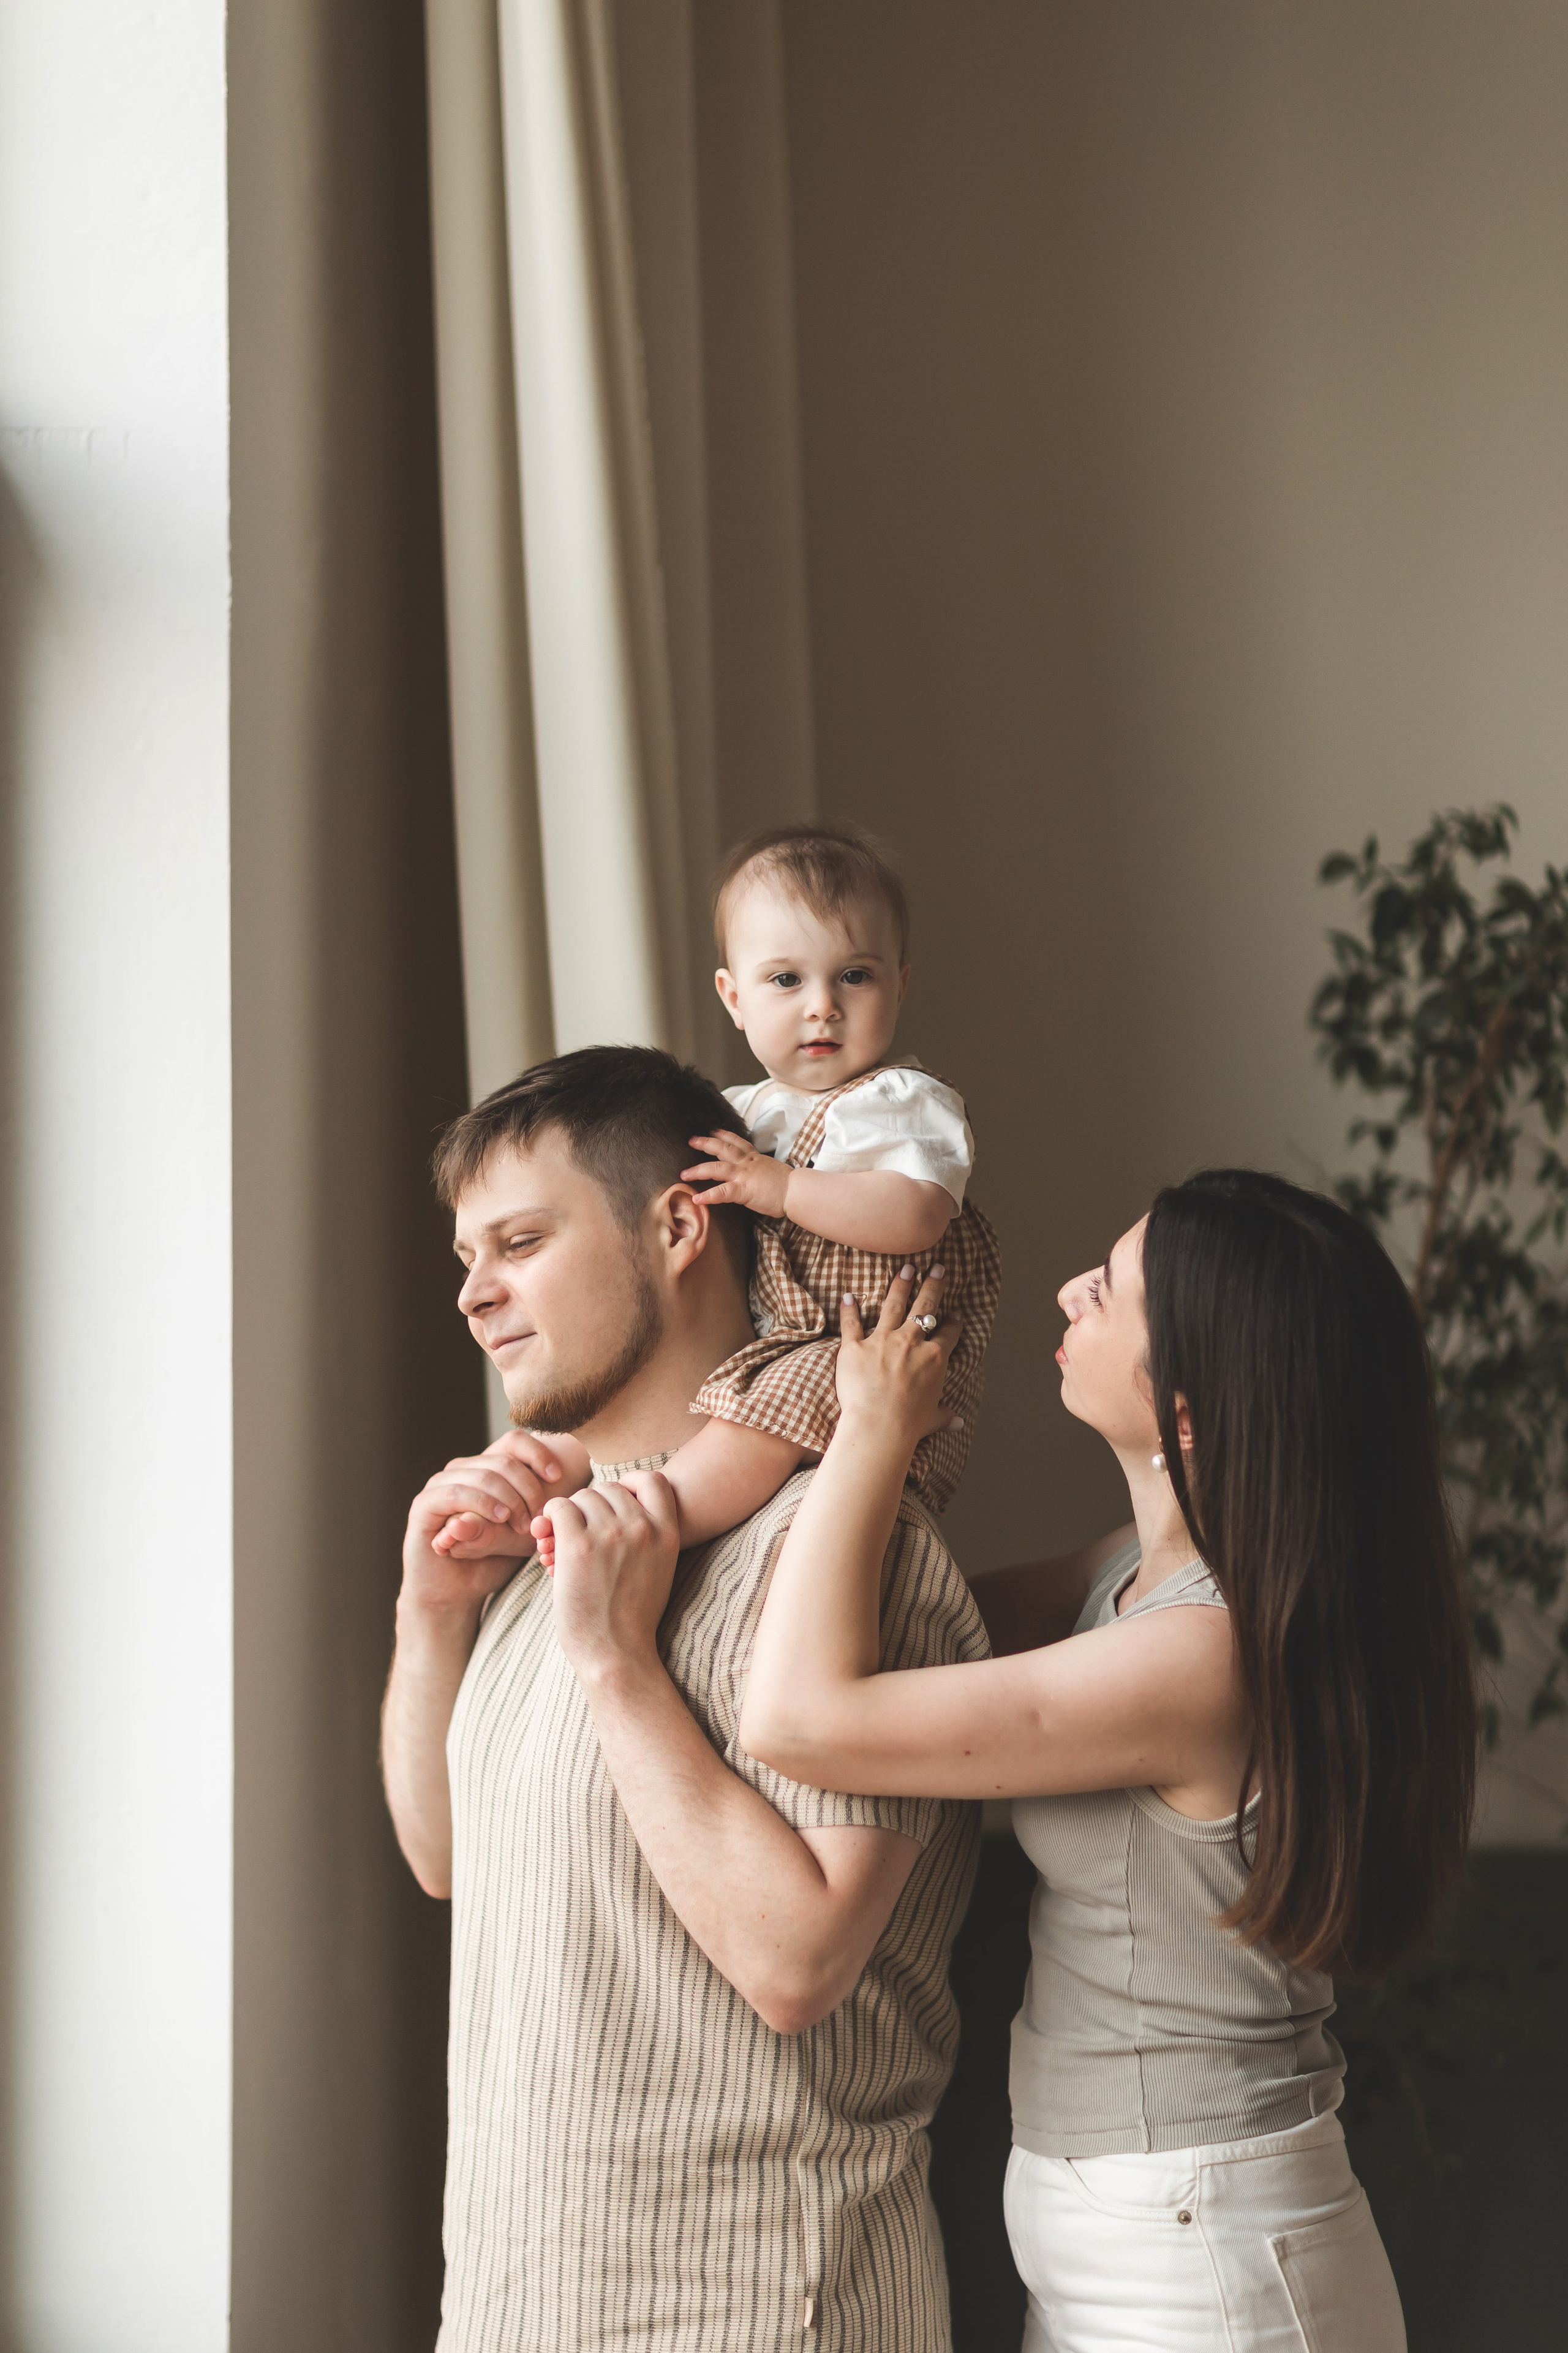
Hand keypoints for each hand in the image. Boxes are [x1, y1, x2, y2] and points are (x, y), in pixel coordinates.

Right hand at [402, 1444, 558, 1624]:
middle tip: (538, 1518)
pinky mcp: (423, 1505)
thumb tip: (560, 1474)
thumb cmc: (492, 1561)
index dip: (538, 1454)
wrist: (456, 1594)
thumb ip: (536, 1505)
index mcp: (484, 1468)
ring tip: (521, 1525)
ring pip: (483, 1475)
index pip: (513, 1441)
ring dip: (509, 1499)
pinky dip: (482, 1503)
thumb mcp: (523, 1530)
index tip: (557, 1477)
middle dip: (528, 1488)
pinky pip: (455, 1493)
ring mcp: (439, 1484)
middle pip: (503, 1459)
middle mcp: (460, 1470)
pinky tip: (500, 1518)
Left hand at [543, 1471, 681, 1680]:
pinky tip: (549, 1535)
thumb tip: (612, 1503)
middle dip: (592, 1505)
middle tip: (581, 1530)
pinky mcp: (578, 1544)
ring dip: (570, 1514)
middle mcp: (642, 1527)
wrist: (616, 1654)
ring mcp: (611, 1533)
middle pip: (609, 1488)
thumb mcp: (657, 1569)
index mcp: (668, 1533)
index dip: (631, 1482)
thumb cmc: (631, 1618)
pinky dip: (551, 1517)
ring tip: (563, 1539)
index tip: (616, 1498)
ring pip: (583, 1496)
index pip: (654, 1480)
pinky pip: (559, 1508)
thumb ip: (646, 1536)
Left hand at [682, 1130, 790, 1218]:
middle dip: (705, 1143)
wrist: (797, 1191)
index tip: (713, 1131)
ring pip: (716, 1167)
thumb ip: (761, 1171)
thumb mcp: (773, 1172)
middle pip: (722, 1149)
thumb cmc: (789, 1185)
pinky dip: (708, 1195)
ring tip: (684, 1174)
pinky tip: (697, 1199)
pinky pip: (721, 1192)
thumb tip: (757, 1177)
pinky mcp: (743, 1190)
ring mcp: (744, 1175)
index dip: (724, 1135)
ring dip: (698, 1170)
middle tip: (692, 1141)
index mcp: (755, 1158)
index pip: (737, 1142)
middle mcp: (747, 1163)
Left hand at [834, 1264, 960, 1452]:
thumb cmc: (908, 1425)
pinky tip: (848, 1296)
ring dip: (901, 1286)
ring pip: (894, 1306)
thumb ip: (945, 1415)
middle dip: (933, 1285)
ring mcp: (882, 1341)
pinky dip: (849, 1309)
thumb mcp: (933, 1418)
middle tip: (937, 1268)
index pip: (948, 1334)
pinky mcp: (855, 1347)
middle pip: (925, 1308)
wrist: (878, 1427)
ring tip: (906, 1269)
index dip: (953, 1323)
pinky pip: (852, 1323)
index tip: (955, 1314)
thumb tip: (958, 1423)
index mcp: (934, 1359)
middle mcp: (911, 1343)